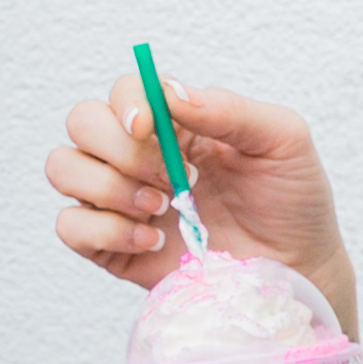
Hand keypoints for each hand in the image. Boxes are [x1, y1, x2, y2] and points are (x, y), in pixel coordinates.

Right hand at [47, 82, 358, 333]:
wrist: (299, 272)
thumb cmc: (294, 202)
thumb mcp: (283, 142)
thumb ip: (231, 110)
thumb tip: (169, 94)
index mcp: (177, 123)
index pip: (125, 91)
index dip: (127, 103)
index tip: (150, 129)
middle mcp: (140, 156)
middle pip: (82, 122)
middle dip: (119, 149)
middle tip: (174, 178)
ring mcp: (123, 201)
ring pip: (63, 168)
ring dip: (107, 187)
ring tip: (162, 209)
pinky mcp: (114, 247)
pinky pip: (69, 227)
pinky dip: (104, 230)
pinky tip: (152, 241)